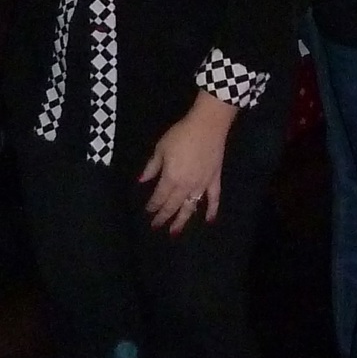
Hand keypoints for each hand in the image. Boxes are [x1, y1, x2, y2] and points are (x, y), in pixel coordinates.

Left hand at [138, 93, 236, 233]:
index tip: (148, 212)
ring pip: (190, 207)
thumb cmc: (181, 134)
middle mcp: (186, 186)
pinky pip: (214, 199)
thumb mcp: (161, 148)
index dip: (153, 205)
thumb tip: (141, 181)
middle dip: (163, 217)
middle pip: (173, 206)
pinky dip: (212, 210)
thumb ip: (152, 167)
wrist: (207, 125)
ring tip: (175, 232)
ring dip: (182, 220)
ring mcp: (201, 185)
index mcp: (171, 178)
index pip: (159, 197)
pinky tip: (209, 220)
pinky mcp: (214, 180)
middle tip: (156, 227)